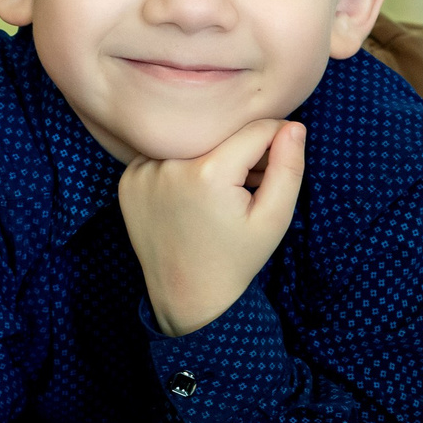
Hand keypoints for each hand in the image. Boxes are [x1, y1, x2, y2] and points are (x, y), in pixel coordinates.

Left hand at [118, 117, 305, 336]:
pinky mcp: (129, 179)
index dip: (275, 145)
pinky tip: (187, 198)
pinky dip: (181, 166)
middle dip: (242, 152)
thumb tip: (294, 126)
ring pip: (194, 140)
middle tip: (246, 188)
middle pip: (223, 133)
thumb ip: (288, 168)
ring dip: (210, 156)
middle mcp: (170, 165)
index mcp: (208, 173)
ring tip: (215, 197)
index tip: (273, 172)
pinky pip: (166, 154)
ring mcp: (143, 172)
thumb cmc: (236, 258)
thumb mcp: (274, 219)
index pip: (257, 130)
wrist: (188, 296)